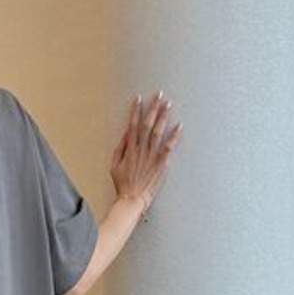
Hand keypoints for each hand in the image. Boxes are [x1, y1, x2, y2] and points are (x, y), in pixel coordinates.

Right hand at [111, 91, 181, 214]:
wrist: (132, 199)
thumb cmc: (123, 184)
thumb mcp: (114, 166)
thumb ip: (120, 149)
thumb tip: (125, 135)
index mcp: (129, 149)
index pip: (132, 125)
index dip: (135, 111)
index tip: (139, 99)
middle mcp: (140, 150)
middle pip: (147, 124)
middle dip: (153, 109)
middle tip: (159, 96)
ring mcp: (151, 156)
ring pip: (157, 132)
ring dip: (163, 117)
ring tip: (168, 105)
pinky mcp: (161, 164)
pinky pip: (168, 147)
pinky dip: (174, 137)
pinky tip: (179, 126)